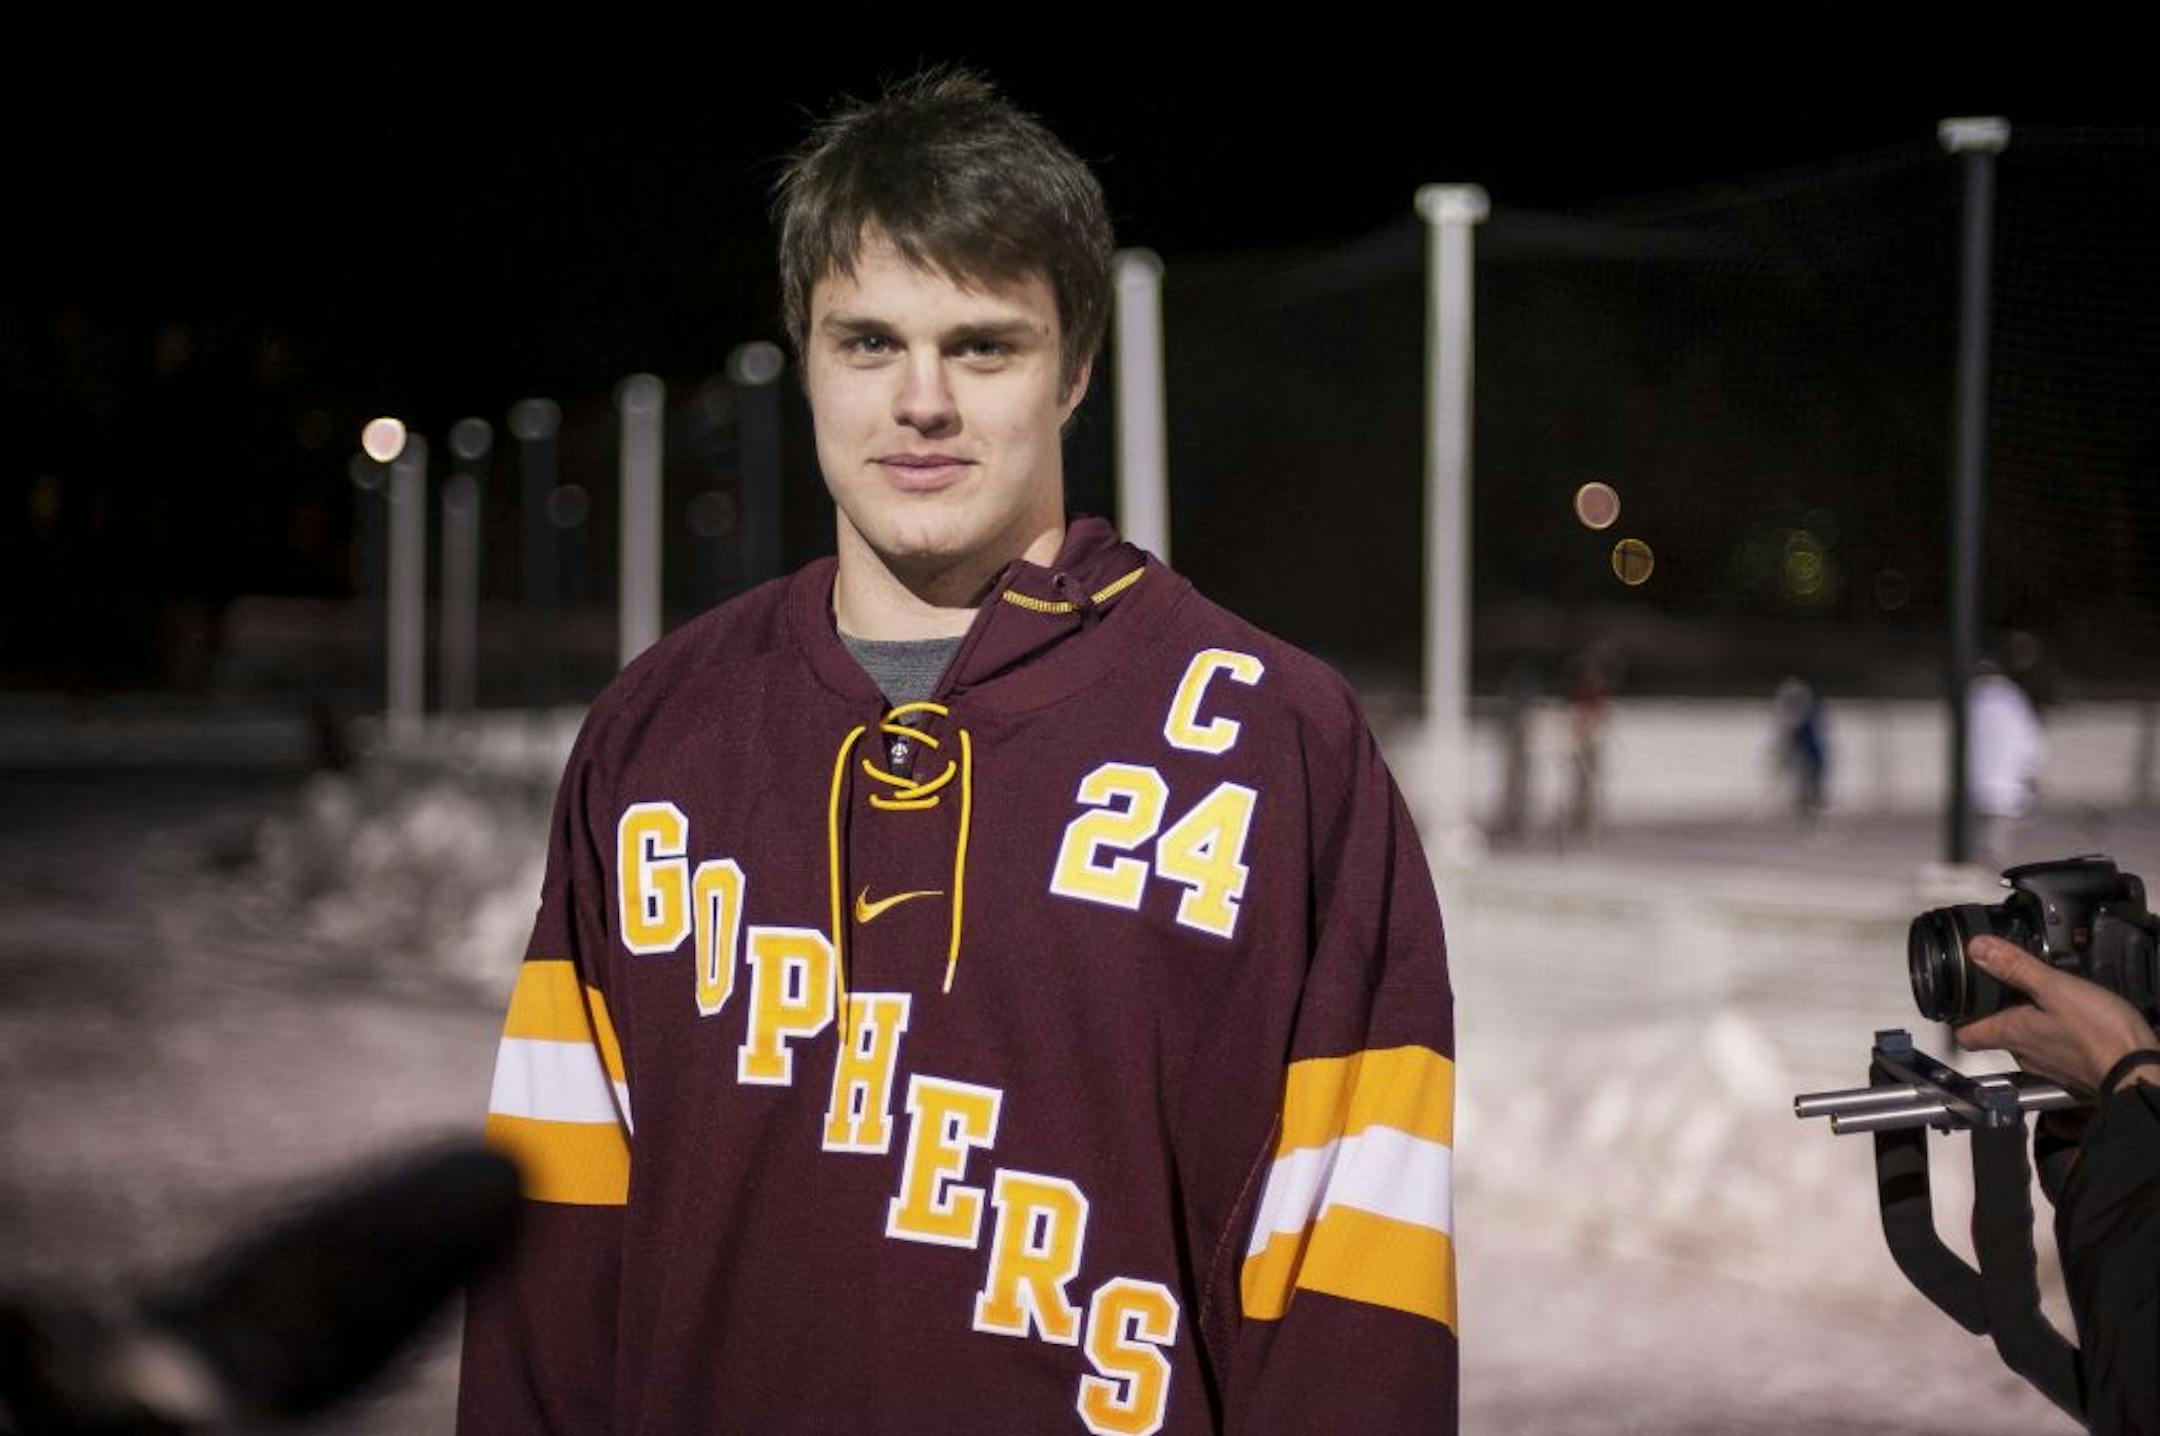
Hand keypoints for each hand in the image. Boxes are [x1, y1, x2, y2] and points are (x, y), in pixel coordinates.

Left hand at [1952, 935, 2159, 1094]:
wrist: (2140, 1072)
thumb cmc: (2101, 1034)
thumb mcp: (2055, 988)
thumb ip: (2016, 968)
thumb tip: (1978, 949)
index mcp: (2012, 1034)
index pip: (1966, 1035)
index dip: (1958, 1019)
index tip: (1958, 1004)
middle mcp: (2026, 1055)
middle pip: (1998, 1035)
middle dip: (2000, 1013)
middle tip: (2008, 989)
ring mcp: (2051, 1067)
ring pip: (2029, 1043)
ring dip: (2032, 1022)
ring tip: (2046, 999)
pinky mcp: (2075, 1072)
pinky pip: (2058, 1051)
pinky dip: (2059, 1035)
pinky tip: (2076, 1022)